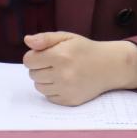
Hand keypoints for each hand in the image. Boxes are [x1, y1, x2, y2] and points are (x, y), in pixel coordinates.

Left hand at [22, 32, 136, 105]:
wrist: (109, 66)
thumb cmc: (85, 50)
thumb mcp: (67, 37)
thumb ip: (45, 38)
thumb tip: (27, 41)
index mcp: (60, 55)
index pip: (28, 60)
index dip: (34, 56)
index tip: (43, 54)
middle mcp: (62, 74)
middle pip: (33, 74)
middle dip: (40, 68)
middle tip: (54, 63)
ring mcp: (66, 89)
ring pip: (39, 87)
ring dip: (44, 80)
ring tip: (59, 72)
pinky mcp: (69, 100)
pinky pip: (49, 97)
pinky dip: (53, 90)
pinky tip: (64, 82)